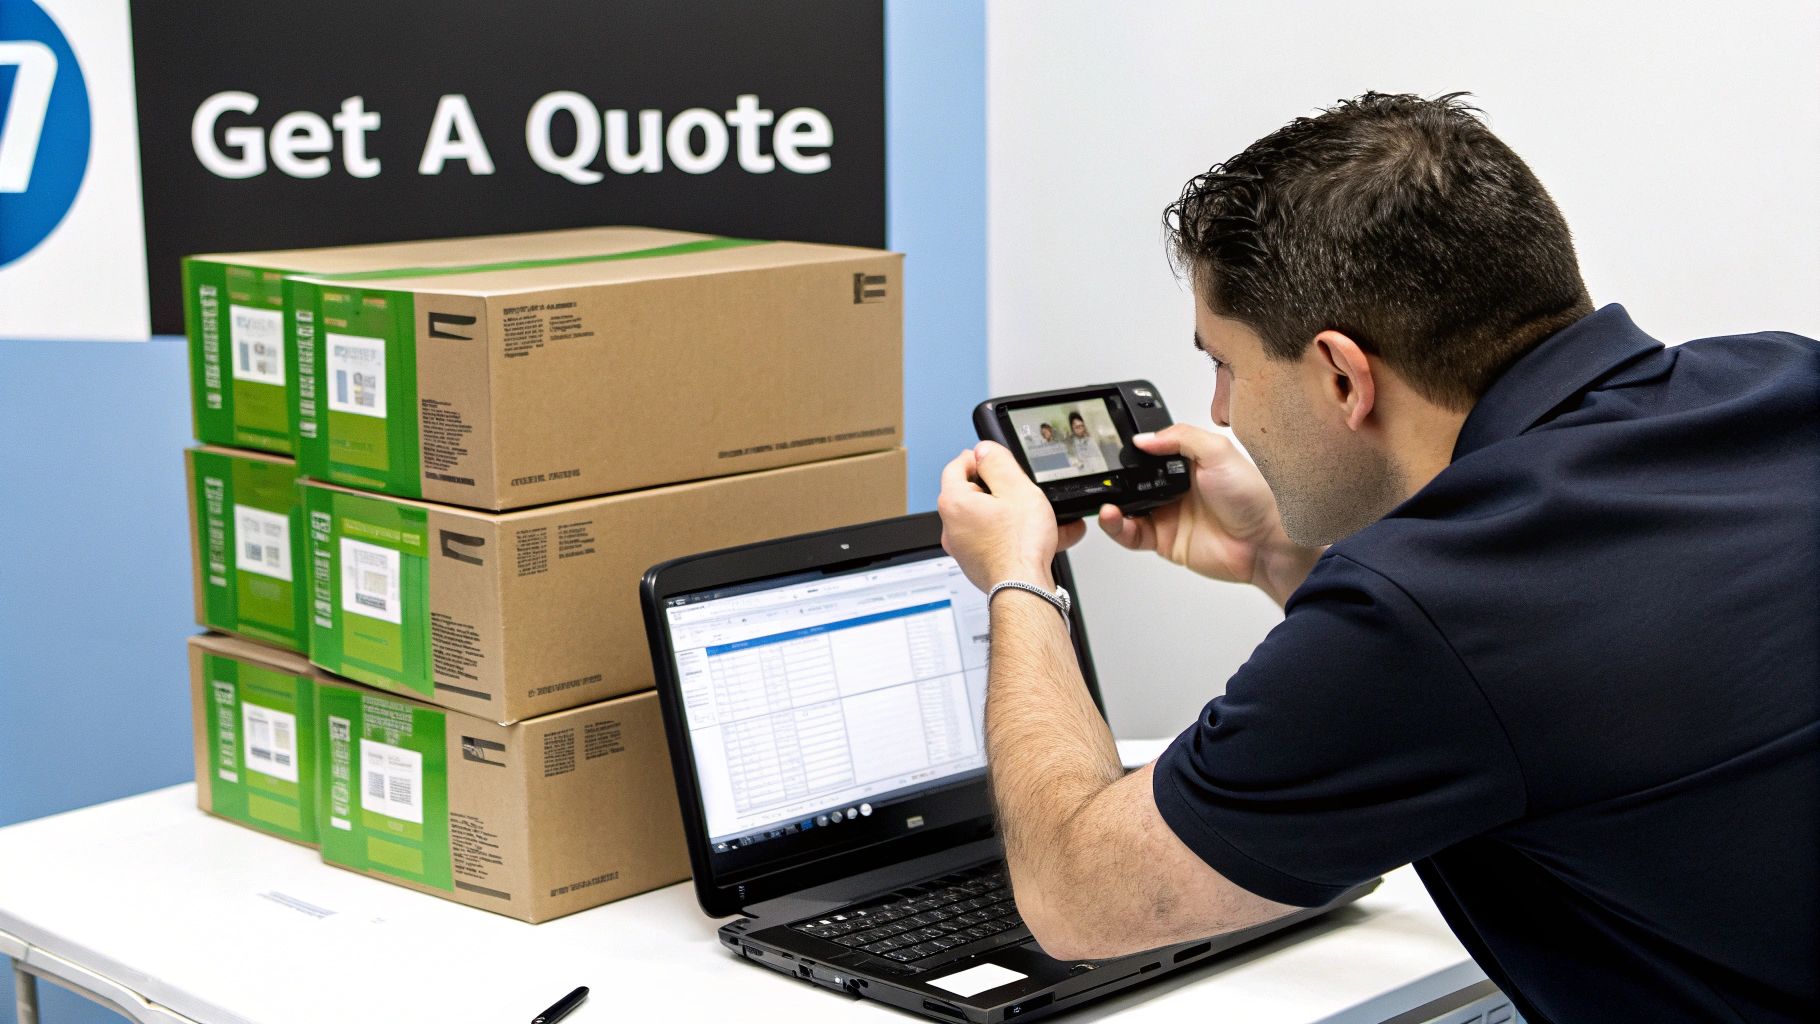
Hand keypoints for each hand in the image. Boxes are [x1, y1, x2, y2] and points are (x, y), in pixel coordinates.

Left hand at [938, 442, 1087, 591]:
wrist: (1024, 590)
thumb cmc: (1019, 545)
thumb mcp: (1016, 488)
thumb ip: (997, 462)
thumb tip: (984, 450)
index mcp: (954, 502)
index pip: (956, 466)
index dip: (977, 458)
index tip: (994, 459)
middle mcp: (951, 526)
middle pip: (972, 494)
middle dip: (1000, 489)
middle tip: (1021, 488)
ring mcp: (963, 548)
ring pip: (987, 519)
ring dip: (1013, 513)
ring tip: (1043, 515)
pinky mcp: (977, 564)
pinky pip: (995, 540)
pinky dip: (1015, 535)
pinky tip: (1044, 537)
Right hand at [1098, 425, 1319, 604]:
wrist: (1264, 542)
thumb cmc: (1253, 497)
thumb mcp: (1218, 452)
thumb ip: (1180, 437)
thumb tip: (1144, 438)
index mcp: (1186, 463)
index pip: (1147, 453)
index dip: (1128, 451)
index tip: (1111, 448)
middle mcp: (1173, 488)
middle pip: (1131, 481)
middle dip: (1112, 479)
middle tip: (1099, 476)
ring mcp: (1166, 515)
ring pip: (1125, 508)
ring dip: (1109, 504)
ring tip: (1104, 500)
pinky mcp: (1162, 541)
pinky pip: (1130, 534)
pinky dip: (1116, 527)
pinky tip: (1112, 517)